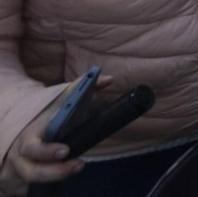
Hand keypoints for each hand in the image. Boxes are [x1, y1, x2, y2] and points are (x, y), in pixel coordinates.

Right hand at [1, 78, 111, 193]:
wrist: (26, 128)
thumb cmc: (48, 115)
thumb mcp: (61, 99)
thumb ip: (82, 88)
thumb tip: (108, 79)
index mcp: (29, 137)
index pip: (33, 148)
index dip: (47, 152)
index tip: (65, 150)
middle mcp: (23, 157)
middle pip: (32, 171)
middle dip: (53, 172)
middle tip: (78, 164)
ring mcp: (24, 170)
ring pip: (33, 182)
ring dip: (55, 179)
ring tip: (78, 167)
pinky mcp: (28, 180)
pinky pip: (34, 188)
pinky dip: (49, 187)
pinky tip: (63, 182)